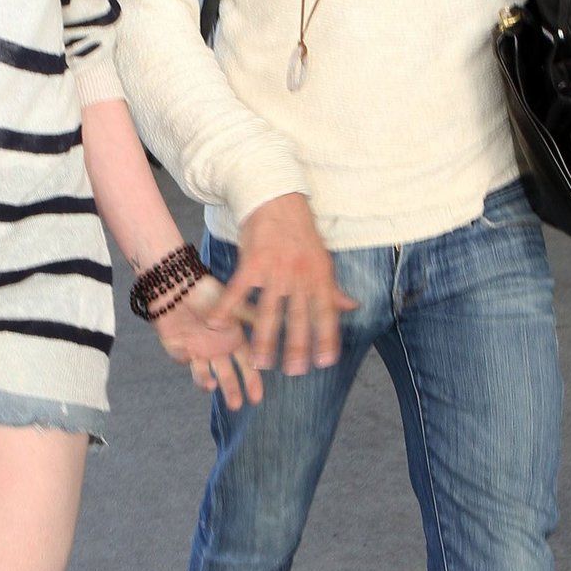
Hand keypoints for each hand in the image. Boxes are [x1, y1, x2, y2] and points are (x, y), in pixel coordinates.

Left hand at [151, 275, 262, 410]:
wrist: (178, 284)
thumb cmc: (208, 292)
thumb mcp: (235, 305)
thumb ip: (253, 317)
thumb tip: (281, 323)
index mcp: (233, 340)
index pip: (246, 365)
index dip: (251, 382)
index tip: (257, 398)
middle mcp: (217, 349)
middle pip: (226, 375)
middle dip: (232, 390)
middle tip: (237, 405)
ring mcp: (197, 350)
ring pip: (203, 374)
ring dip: (207, 383)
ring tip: (212, 386)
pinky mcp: (177, 347)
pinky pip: (182, 358)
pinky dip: (185, 358)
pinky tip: (190, 353)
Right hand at [213, 193, 355, 375]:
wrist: (276, 199)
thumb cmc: (300, 232)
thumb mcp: (322, 259)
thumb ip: (333, 288)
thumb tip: (353, 307)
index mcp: (319, 276)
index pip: (326, 313)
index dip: (327, 338)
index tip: (325, 362)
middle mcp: (299, 275)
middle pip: (298, 318)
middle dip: (296, 347)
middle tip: (293, 372)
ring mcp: (275, 270)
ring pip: (269, 311)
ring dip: (264, 340)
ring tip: (261, 362)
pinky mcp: (252, 262)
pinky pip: (238, 291)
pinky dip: (227, 309)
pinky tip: (218, 325)